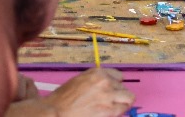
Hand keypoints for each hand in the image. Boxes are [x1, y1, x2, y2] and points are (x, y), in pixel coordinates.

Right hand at [7, 68, 134, 116]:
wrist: (56, 112)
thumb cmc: (62, 98)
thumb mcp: (80, 80)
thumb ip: (95, 81)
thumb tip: (104, 85)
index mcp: (97, 72)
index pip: (118, 76)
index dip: (115, 84)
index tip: (112, 90)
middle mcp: (105, 81)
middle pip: (123, 87)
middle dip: (119, 94)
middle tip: (111, 101)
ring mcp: (109, 96)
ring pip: (128, 97)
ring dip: (123, 102)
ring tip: (115, 107)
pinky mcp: (110, 110)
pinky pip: (123, 109)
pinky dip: (119, 111)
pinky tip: (110, 113)